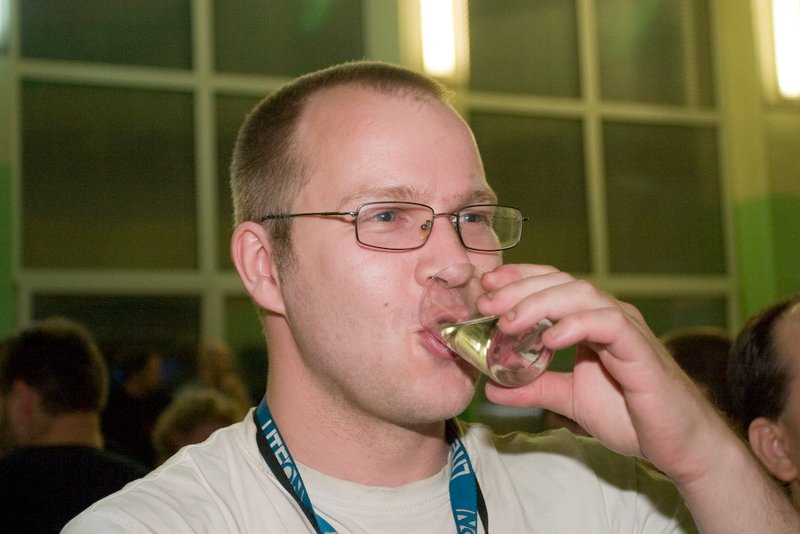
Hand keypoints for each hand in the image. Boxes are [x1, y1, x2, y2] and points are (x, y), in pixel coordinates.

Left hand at [477, 264, 725, 484]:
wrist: (677, 446)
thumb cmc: (632, 416)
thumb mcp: (569, 398)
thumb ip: (533, 388)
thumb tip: (492, 388)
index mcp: (591, 321)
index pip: (553, 284)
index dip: (520, 278)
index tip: (487, 285)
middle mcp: (609, 316)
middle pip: (561, 283)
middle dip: (520, 288)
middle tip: (487, 304)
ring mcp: (626, 329)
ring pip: (581, 295)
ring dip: (540, 304)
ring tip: (509, 323)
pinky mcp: (640, 350)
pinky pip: (608, 324)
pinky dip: (576, 325)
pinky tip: (550, 340)